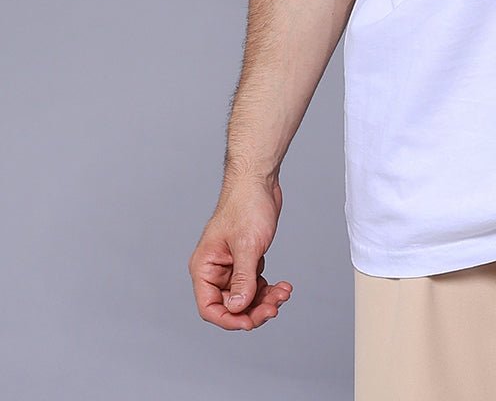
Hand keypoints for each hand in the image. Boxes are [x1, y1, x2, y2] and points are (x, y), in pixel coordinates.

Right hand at [189, 176, 292, 330]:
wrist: (260, 180)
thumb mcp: (247, 246)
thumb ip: (242, 280)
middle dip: (253, 310)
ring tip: (284, 293)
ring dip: (264, 300)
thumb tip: (237, 309)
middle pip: (230, 305)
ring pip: (245, 297)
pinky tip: (283, 286)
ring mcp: (231, 266)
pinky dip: (268, 289)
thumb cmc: (247, 205)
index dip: (229, 319)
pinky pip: (255, 284)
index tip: (250, 322)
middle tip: (275, 308)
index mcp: (205, 267)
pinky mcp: (246, 260)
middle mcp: (215, 269)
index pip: (209, 307)